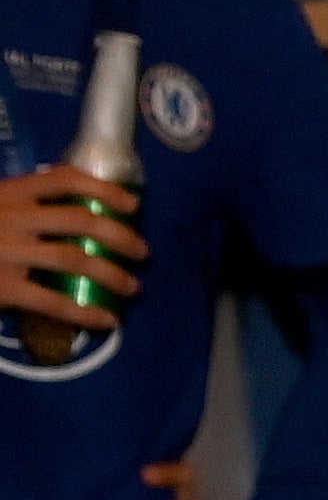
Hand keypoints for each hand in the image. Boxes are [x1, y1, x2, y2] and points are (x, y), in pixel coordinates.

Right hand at [0, 164, 141, 338]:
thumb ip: (20, 203)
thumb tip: (72, 209)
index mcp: (8, 192)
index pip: (63, 179)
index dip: (103, 189)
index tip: (132, 205)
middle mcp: (11, 216)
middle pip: (81, 219)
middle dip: (120, 236)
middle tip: (142, 252)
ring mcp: (7, 251)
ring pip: (74, 258)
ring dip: (112, 273)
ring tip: (132, 287)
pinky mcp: (3, 286)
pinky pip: (53, 300)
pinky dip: (84, 312)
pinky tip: (106, 320)